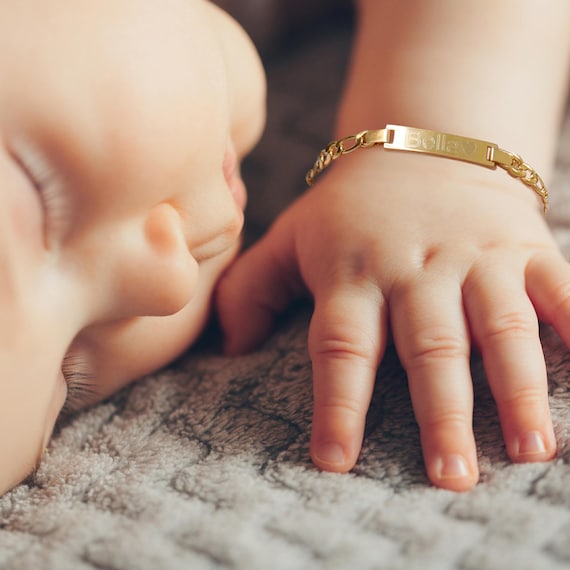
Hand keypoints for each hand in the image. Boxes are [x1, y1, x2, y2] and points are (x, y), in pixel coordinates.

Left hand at [216, 149, 569, 490]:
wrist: (420, 144)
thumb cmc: (350, 208)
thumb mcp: (292, 235)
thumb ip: (251, 287)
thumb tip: (229, 349)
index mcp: (354, 274)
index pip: (341, 346)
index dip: (337, 404)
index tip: (334, 462)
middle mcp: (416, 269)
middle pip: (428, 346)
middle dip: (441, 414)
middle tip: (451, 478)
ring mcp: (476, 256)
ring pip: (500, 326)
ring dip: (515, 388)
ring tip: (530, 449)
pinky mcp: (524, 246)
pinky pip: (559, 289)